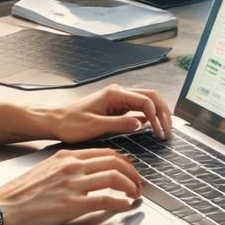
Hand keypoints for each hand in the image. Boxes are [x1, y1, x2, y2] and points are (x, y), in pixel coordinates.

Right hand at [0, 147, 142, 224]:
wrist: (0, 208)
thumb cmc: (20, 193)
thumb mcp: (46, 169)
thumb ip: (67, 167)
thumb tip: (87, 172)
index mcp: (67, 156)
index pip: (106, 152)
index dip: (124, 161)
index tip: (131, 169)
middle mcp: (72, 166)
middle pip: (116, 162)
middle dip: (133, 173)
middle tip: (139, 184)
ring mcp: (73, 184)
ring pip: (115, 178)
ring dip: (131, 187)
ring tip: (136, 195)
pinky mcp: (71, 205)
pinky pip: (105, 200)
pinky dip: (120, 203)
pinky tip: (125, 207)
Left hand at [43, 84, 172, 142]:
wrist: (55, 121)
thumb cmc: (70, 123)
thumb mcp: (95, 126)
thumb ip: (119, 124)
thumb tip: (140, 124)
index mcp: (115, 94)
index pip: (145, 101)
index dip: (156, 115)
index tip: (160, 131)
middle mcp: (119, 93)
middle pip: (151, 97)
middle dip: (163, 112)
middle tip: (169, 130)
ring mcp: (119, 99)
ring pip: (147, 102)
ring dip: (158, 114)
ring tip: (164, 130)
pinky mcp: (117, 107)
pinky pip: (138, 109)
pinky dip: (149, 117)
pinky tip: (152, 128)